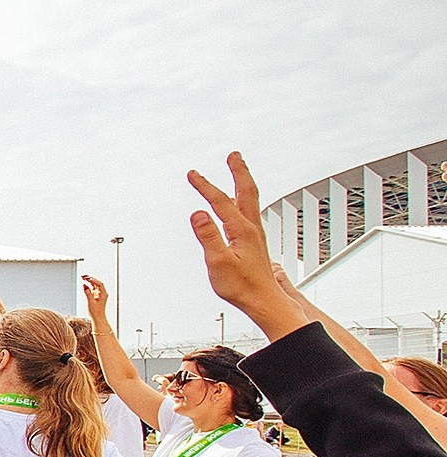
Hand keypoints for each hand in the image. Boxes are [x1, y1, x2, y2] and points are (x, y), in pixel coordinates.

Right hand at [80, 275, 107, 323]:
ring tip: (83, 277)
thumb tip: (84, 285)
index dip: (93, 280)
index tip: (87, 278)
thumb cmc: (96, 312)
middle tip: (83, 276)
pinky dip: (88, 285)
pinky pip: (92, 288)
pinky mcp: (96, 296)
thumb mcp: (90, 302)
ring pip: (94, 285)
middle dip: (90, 278)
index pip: (99, 284)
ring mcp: (99, 294)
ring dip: (89, 281)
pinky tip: (84, 284)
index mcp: (103, 294)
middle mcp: (102, 293)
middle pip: (97, 283)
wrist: (98, 318)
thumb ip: (88, 293)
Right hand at [187, 153, 302, 335]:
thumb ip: (208, 236)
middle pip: (247, 192)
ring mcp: (255, 234)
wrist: (264, 301)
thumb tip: (198, 213)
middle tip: (233, 155)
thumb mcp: (219, 263)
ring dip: (243, 181)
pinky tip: (239, 202)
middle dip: (238, 171)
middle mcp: (252, 228)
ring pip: (250, 199)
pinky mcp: (255, 241)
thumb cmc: (242, 286)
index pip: (221, 202)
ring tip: (237, 169)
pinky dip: (243, 198)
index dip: (205, 187)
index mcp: (243, 230)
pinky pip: (249, 210)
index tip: (192, 174)